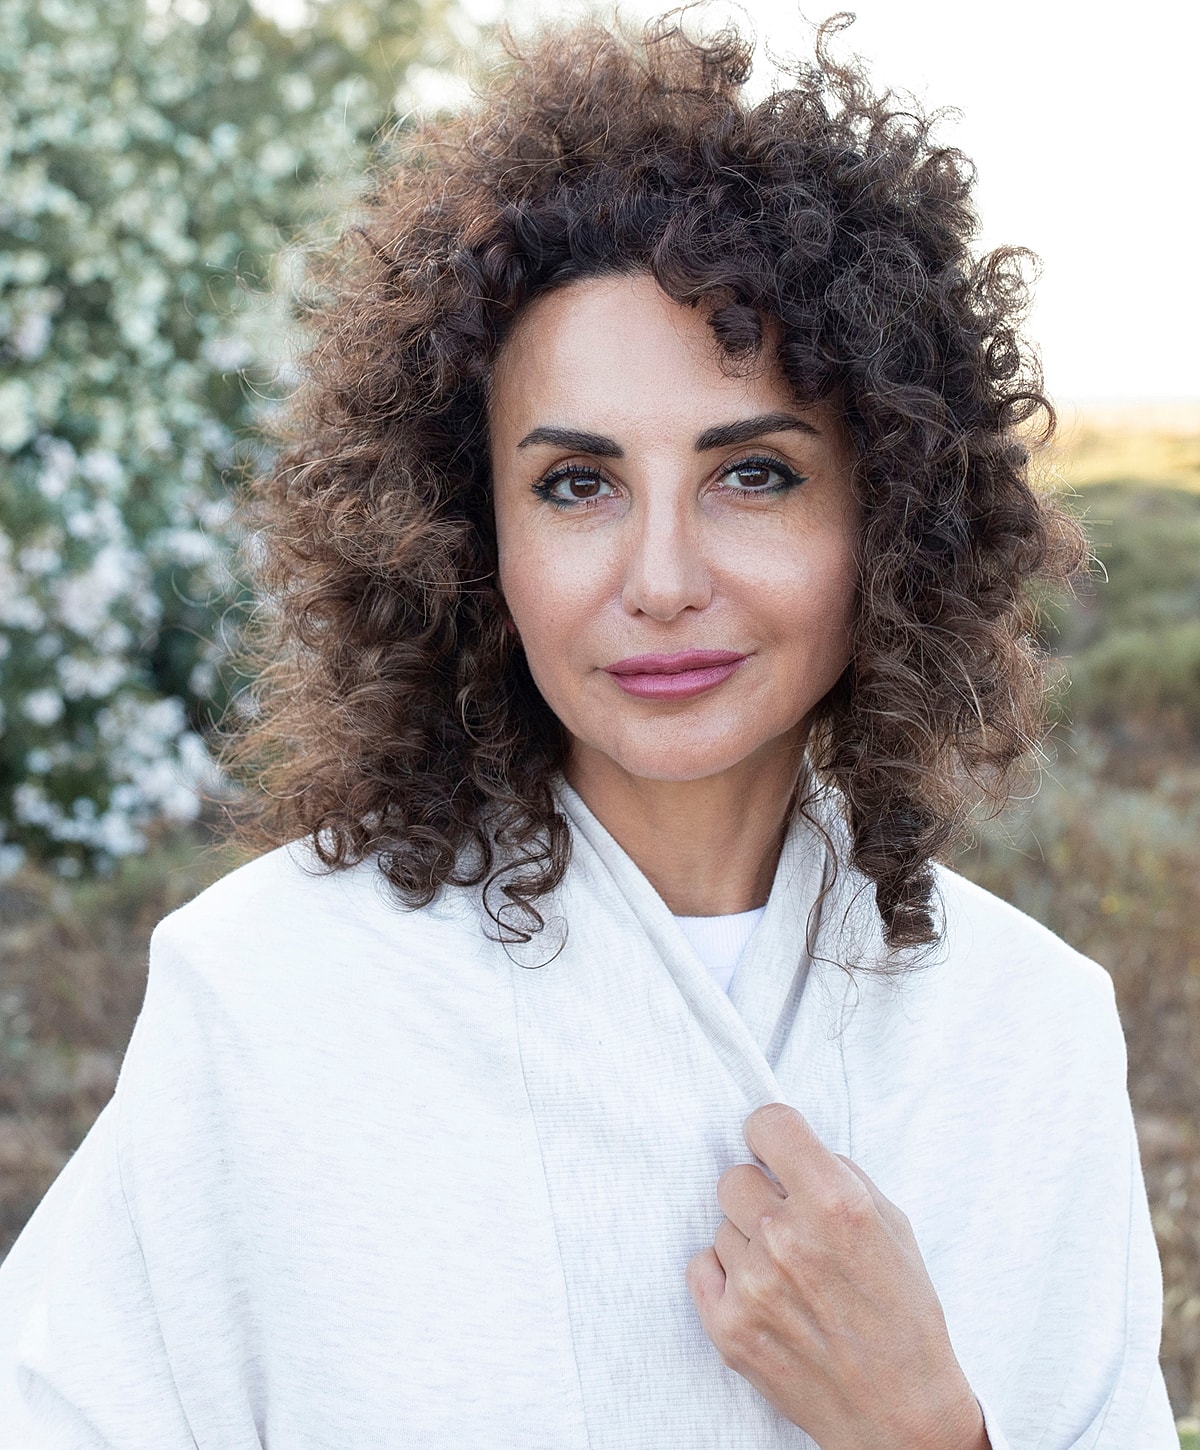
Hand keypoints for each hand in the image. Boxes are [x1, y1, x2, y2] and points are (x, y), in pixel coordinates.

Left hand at [685, 1103, 989, 1449]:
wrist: (900, 1412)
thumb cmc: (901, 1315)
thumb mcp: (892, 1225)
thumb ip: (838, 1176)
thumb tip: (791, 1149)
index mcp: (835, 1203)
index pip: (768, 1123)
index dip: (773, 1136)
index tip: (778, 1152)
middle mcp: (787, 1238)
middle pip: (734, 1176)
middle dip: (761, 1196)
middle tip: (791, 1227)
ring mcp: (752, 1285)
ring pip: (722, 1225)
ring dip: (749, 1242)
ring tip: (790, 1277)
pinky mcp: (728, 1327)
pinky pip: (701, 1265)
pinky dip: (726, 1277)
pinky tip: (764, 1297)